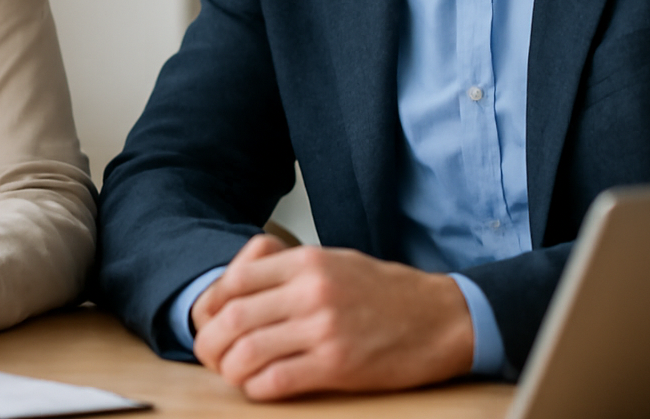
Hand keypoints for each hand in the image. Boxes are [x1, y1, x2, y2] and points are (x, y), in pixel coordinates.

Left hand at [190, 234, 473, 399]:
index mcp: (306, 262)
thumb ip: (287, 269)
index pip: (235, 281)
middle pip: (233, 317)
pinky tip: (259, 387)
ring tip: (232, 373)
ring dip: (230, 369)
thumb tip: (236, 286)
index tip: (210, 321)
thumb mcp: (334, 260)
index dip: (212, 306)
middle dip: (211, 342)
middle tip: (210, 355)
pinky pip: (276, 381)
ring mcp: (323, 329)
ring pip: (248, 352)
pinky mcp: (337, 365)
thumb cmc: (385, 291)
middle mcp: (310, 292)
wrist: (440, 317)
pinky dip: (257, 388)